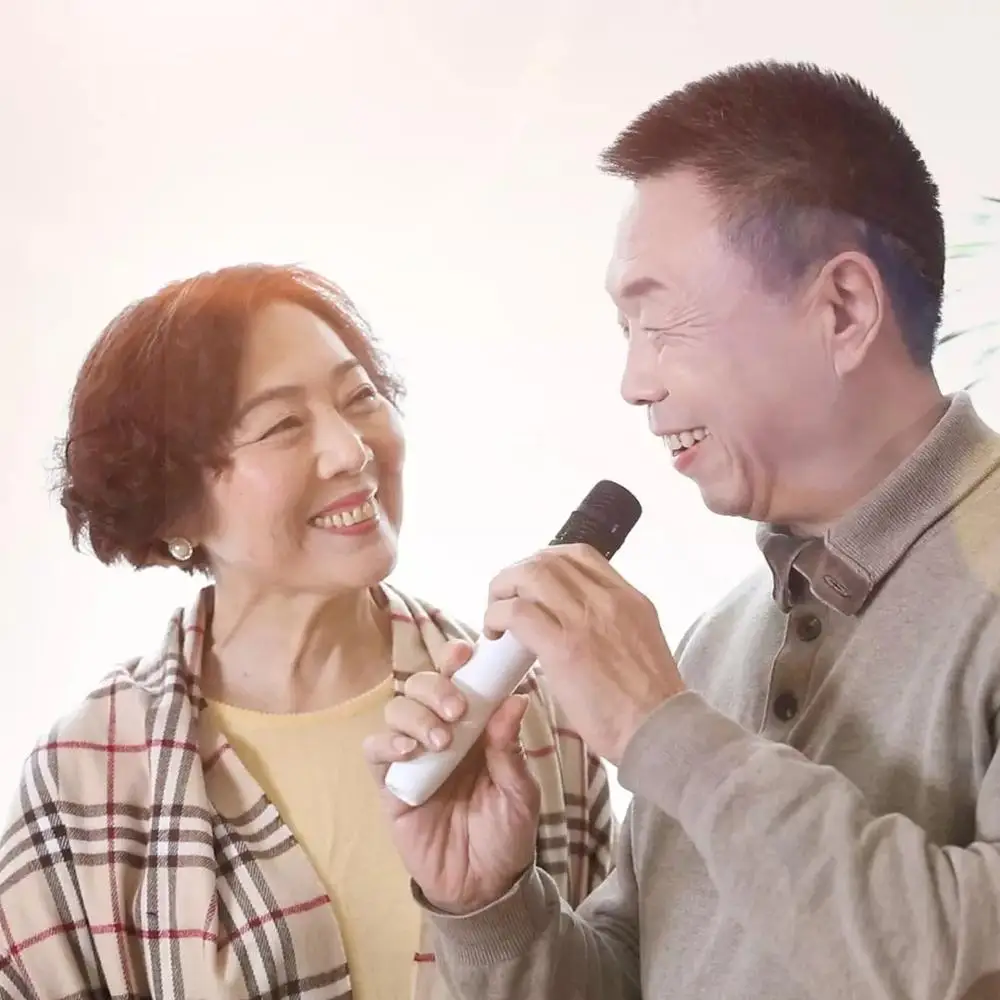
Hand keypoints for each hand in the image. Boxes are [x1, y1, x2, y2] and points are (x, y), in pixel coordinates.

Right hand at [363, 642, 539, 913]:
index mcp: (474, 727)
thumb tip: (517, 699)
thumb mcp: (519, 792)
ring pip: (396, 710)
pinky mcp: (391, 784)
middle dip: (435, 686)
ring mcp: (412, 757)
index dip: (456, 660)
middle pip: (420, 685)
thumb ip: (511, 749)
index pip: (459, 680)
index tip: (466, 653)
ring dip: (415, 714)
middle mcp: (440, 732)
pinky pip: (375, 751)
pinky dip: (387, 743)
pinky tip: (409, 752)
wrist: (483, 887)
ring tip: (440, 741)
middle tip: (457, 708)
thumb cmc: (506, 833)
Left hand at [483, 543, 683, 762]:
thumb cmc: (649, 701)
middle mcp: (606, 599)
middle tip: (504, 599)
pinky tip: (494, 633)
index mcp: (627, 597)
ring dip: (502, 590)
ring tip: (494, 615)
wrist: (659, 731)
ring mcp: (585, 620)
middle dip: (516, 574)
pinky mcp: (563, 647)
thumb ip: (610, 624)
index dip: (545, 562)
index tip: (530, 584)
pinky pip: (517, 612)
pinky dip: (497, 616)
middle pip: (547, 560)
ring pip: (529, 576)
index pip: (578, 555)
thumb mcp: (640, 641)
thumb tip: (572, 622)